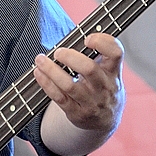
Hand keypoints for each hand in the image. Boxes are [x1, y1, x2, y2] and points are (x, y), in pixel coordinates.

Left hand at [33, 33, 124, 153]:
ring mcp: (91, 102)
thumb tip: (70, 36)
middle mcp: (105, 87)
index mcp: (113, 71)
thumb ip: (95, 54)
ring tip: (40, 60)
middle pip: (89, 69)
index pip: (116, 53)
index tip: (87, 39)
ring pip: (70, 85)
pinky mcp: (77, 113)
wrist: (105, 118)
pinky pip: (59, 97)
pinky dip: (46, 84)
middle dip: (70, 57)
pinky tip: (39, 74)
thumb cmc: (101, 85)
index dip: (103, 42)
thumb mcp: (107, 71)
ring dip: (51, 70)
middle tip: (58, 52)